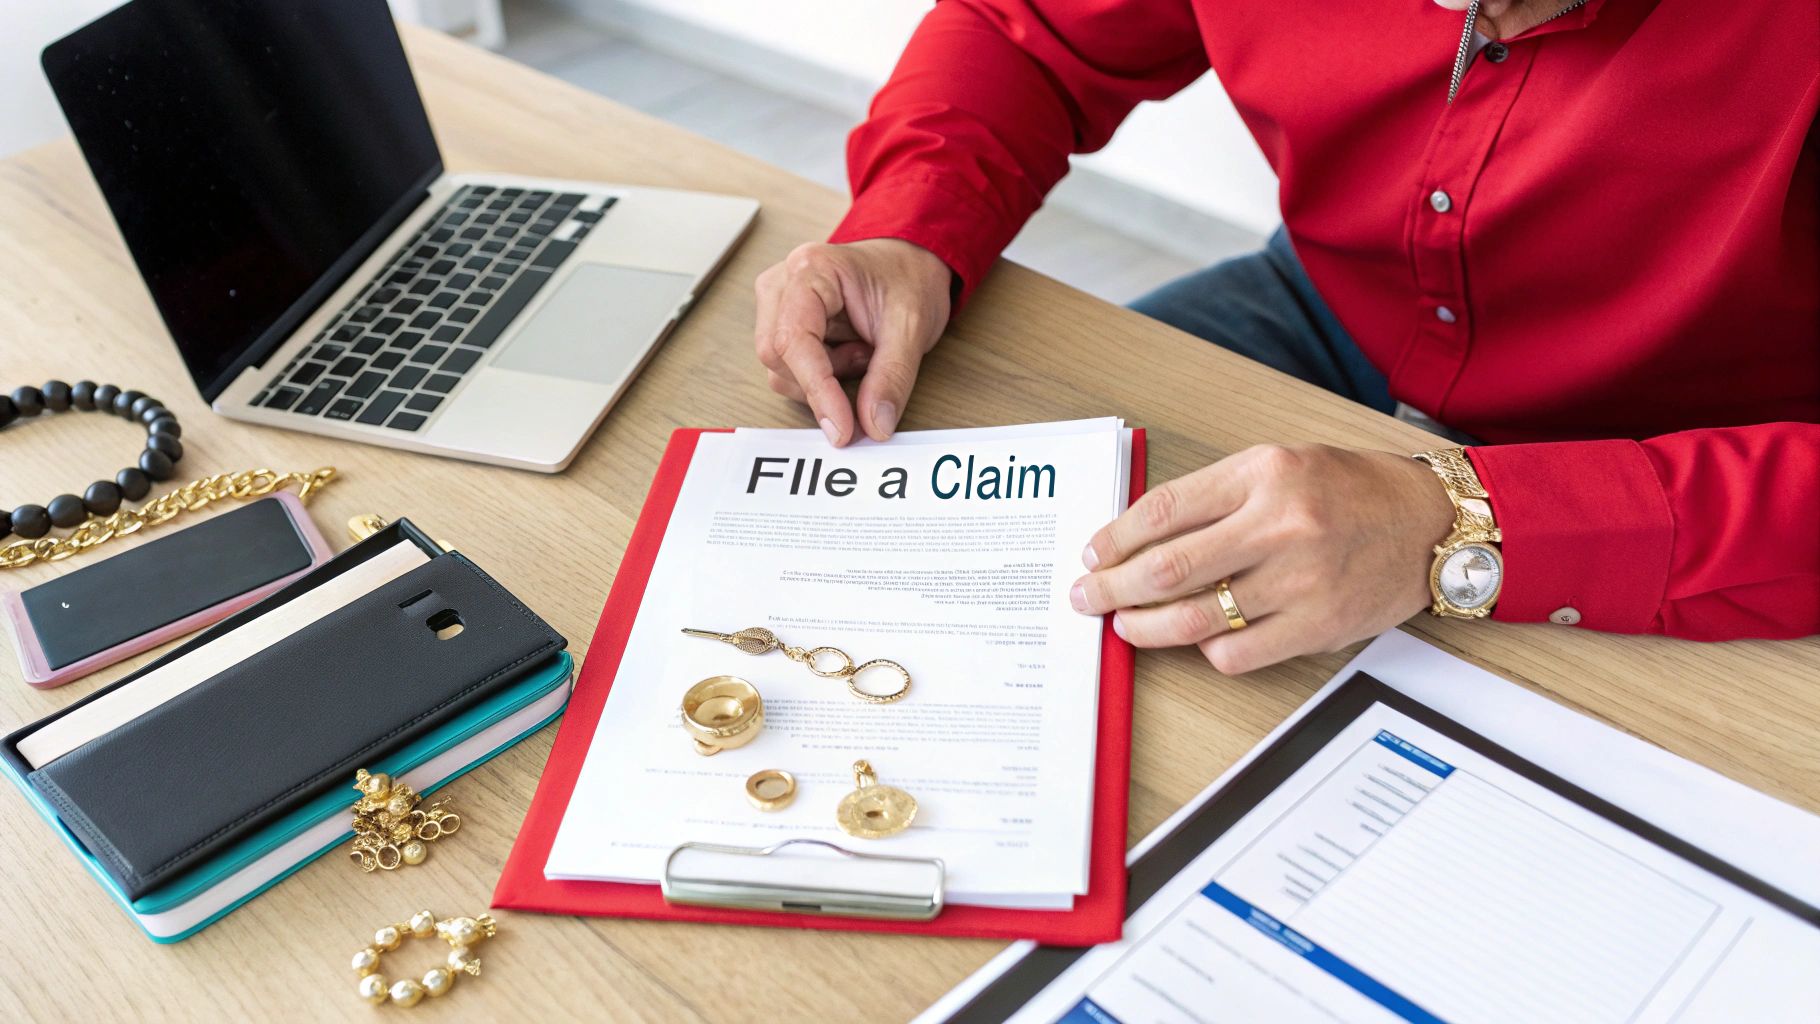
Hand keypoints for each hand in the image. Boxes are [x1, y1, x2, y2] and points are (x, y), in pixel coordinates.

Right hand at [754, 238, 952, 445]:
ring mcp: (778, 304)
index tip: (842, 429)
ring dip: (826, 378)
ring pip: (780, 370)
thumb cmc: (907, 279)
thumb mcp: (912, 327)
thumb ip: (892, 378)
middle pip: (777, 357)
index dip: (817, 390)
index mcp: (812, 270)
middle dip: (823, 380)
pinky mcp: (784, 325)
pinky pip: (790, 371)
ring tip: (864, 350)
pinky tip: (851, 353)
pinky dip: (823, 376)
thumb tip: (874, 426)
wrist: (910, 263)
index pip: (794, 340)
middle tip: (868, 362)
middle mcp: (783, 284)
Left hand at [1071, 444, 1455, 673]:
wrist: (1429, 523)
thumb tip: (1139, 535)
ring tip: (1125, 625)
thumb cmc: (1351, 491)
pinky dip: (1206, 649)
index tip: (1092, 554)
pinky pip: (1236, 653)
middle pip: (1168, 568)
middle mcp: (1280, 525)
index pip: (1163, 510)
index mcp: (1264, 474)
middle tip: (1088, 598)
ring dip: (1145, 627)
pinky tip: (1200, 637)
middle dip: (1113, 588)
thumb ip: (1214, 494)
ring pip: (1194, 618)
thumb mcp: (1279, 465)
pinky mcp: (1316, 625)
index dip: (1114, 538)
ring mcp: (1300, 580)